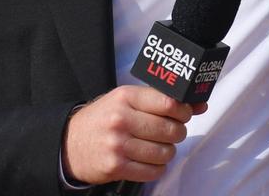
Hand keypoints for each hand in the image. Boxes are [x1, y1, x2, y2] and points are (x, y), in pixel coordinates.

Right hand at [61, 85, 207, 184]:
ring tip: (157, 147)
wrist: (68, 143)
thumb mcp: (126, 101)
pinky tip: (147, 160)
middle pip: (170, 129)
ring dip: (167, 152)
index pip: (169, 103)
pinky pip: (153, 171)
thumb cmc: (102, 119)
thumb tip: (200, 104)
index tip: (183, 114)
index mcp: (125, 97)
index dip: (184, 111)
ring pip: (165, 152)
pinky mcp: (116, 166)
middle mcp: (121, 119)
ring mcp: (118, 144)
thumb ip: (161, 100)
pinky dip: (156, 168)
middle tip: (170, 132)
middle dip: (177, 133)